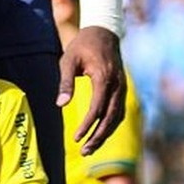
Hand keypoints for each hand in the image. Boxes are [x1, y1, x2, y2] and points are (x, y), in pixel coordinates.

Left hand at [57, 26, 125, 154]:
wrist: (104, 31)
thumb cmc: (83, 45)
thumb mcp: (68, 60)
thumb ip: (65, 82)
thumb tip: (61, 105)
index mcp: (104, 77)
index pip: (97, 108)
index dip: (87, 125)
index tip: (76, 138)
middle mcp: (117, 84)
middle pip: (110, 117)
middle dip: (98, 137)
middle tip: (84, 151)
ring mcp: (122, 86)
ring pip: (117, 116)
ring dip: (105, 134)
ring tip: (90, 148)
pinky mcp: (122, 88)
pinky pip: (119, 111)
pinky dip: (111, 124)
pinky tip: (100, 133)